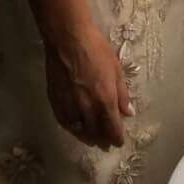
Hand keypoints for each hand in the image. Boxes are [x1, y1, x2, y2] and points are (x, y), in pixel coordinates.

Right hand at [44, 29, 132, 147]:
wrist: (68, 40)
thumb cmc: (96, 50)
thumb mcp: (116, 69)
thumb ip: (122, 94)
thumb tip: (128, 113)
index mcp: (106, 101)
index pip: (113, 129)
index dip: (116, 138)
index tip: (118, 142)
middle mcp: (88, 109)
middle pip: (96, 133)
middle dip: (102, 140)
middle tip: (106, 144)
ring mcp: (70, 107)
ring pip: (79, 131)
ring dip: (87, 137)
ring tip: (92, 139)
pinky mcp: (56, 103)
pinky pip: (65, 123)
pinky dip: (72, 129)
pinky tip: (76, 128)